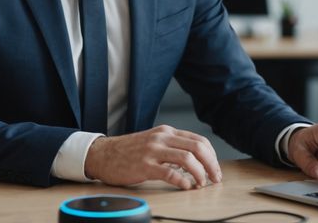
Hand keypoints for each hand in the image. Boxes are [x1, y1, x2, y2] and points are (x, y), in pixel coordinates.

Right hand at [83, 125, 221, 189]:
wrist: (102, 154)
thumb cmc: (128, 151)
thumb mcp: (153, 141)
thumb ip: (172, 147)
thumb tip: (194, 161)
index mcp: (167, 132)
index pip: (199, 140)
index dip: (212, 156)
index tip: (215, 169)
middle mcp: (162, 138)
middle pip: (198, 147)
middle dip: (211, 165)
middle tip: (215, 178)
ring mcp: (153, 151)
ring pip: (187, 158)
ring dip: (200, 173)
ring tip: (201, 184)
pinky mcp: (144, 165)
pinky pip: (169, 173)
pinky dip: (182, 181)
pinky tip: (185, 186)